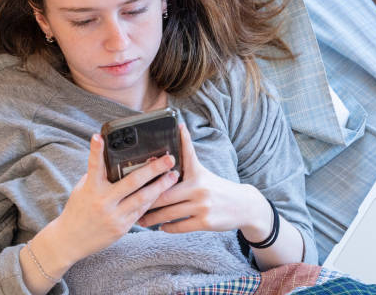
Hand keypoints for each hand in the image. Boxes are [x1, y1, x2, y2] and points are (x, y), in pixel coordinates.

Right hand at [53, 134, 178, 264]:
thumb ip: (97, 176)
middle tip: (169, 158)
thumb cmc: (78, 210)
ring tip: (174, 175)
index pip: (94, 166)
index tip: (99, 137)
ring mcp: (114, 216)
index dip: (96, 151)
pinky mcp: (122, 227)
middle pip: (132, 182)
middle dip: (153, 169)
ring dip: (161, 186)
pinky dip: (153, 200)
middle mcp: (104, 201)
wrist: (69, 242)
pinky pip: (141, 211)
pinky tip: (164, 191)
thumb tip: (113, 159)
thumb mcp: (83, 190)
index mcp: (91, 189)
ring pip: (143, 198)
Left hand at [137, 124, 272, 239]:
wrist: (244, 205)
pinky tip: (161, 227)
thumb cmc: (219, 187)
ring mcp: (202, 206)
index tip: (146, 161)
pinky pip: (179, 226)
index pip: (180, 160)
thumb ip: (187, 163)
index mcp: (198, 173)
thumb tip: (171, 147)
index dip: (165, 159)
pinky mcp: (205, 222)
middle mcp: (199, 188)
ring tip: (141, 220)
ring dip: (152, 218)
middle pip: (164, 195)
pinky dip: (168, 227)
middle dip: (146, 201)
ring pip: (169, 213)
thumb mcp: (204, 173)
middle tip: (132, 203)